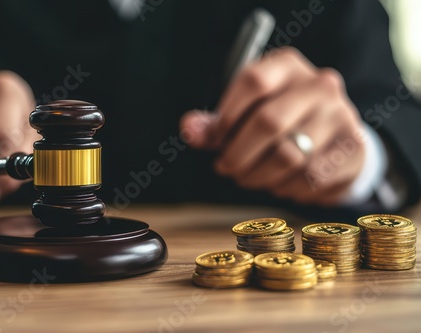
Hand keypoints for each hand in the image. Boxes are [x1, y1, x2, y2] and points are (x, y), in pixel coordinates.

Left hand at [180, 47, 365, 204]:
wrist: (336, 137)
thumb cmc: (281, 122)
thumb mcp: (247, 113)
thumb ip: (216, 123)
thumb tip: (189, 129)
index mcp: (287, 66)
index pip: (252, 81)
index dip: (225, 117)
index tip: (215, 141)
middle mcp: (319, 85)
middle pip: (268, 122)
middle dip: (238, 154)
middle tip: (226, 168)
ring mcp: (341, 115)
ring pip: (288, 156)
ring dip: (258, 176)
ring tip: (249, 177)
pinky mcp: (352, 148)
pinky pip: (309, 178)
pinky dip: (286, 188)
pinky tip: (280, 183)